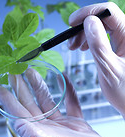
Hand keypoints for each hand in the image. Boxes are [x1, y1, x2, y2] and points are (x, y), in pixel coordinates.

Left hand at [0, 68, 124, 136]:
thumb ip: (32, 136)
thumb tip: (14, 122)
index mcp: (38, 135)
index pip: (19, 115)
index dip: (9, 101)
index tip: (0, 87)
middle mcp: (47, 129)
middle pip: (30, 105)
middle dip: (22, 89)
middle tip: (14, 73)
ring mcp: (62, 125)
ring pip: (48, 102)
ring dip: (40, 87)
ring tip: (32, 71)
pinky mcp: (76, 123)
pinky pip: (71, 103)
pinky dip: (67, 91)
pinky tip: (63, 78)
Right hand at [68, 2, 124, 117]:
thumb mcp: (108, 69)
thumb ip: (99, 45)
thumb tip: (89, 22)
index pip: (109, 11)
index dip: (88, 13)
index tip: (72, 22)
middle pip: (104, 18)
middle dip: (84, 26)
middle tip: (71, 42)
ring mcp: (124, 41)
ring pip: (102, 26)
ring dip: (85, 34)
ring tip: (75, 47)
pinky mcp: (119, 47)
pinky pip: (104, 36)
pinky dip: (91, 40)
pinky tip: (84, 48)